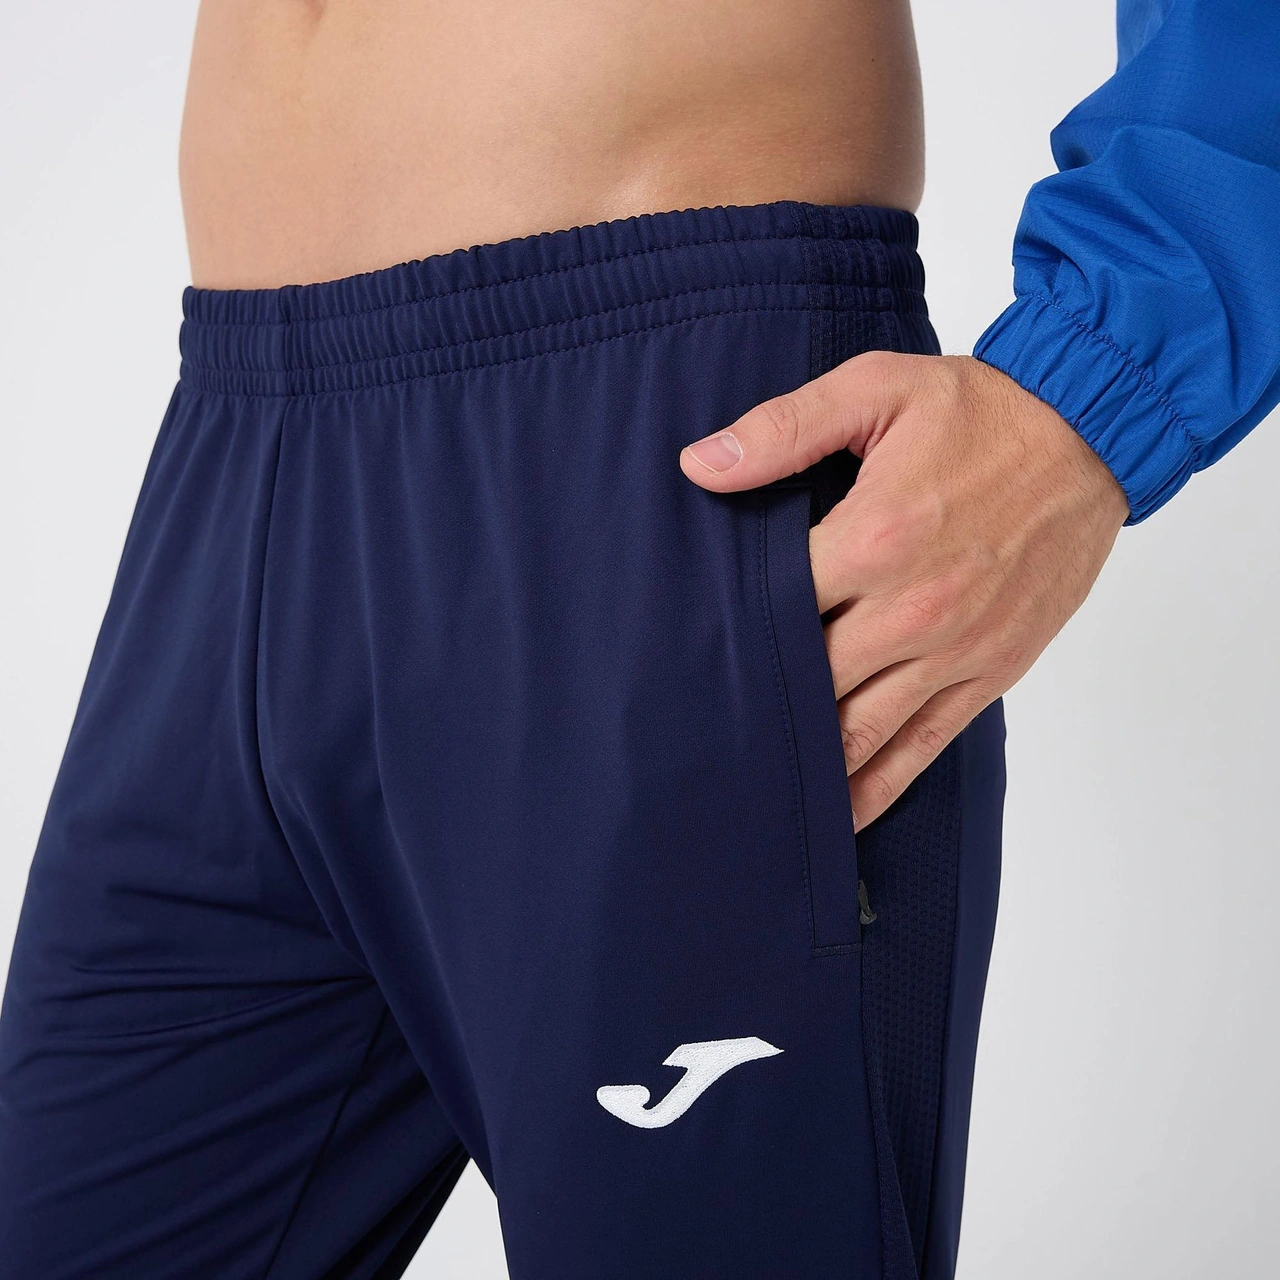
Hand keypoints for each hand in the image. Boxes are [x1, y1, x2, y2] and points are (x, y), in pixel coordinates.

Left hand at [679, 352, 1129, 828]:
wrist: (1092, 433)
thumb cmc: (981, 412)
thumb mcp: (875, 391)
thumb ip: (783, 430)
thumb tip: (701, 465)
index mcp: (874, 539)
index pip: (773, 608)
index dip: (724, 631)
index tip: (682, 653)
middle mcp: (911, 608)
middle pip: (807, 680)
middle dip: (753, 706)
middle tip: (694, 735)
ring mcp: (953, 650)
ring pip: (858, 732)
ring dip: (805, 767)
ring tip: (749, 797)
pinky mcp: (988, 672)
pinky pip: (922, 746)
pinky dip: (876, 787)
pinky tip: (837, 819)